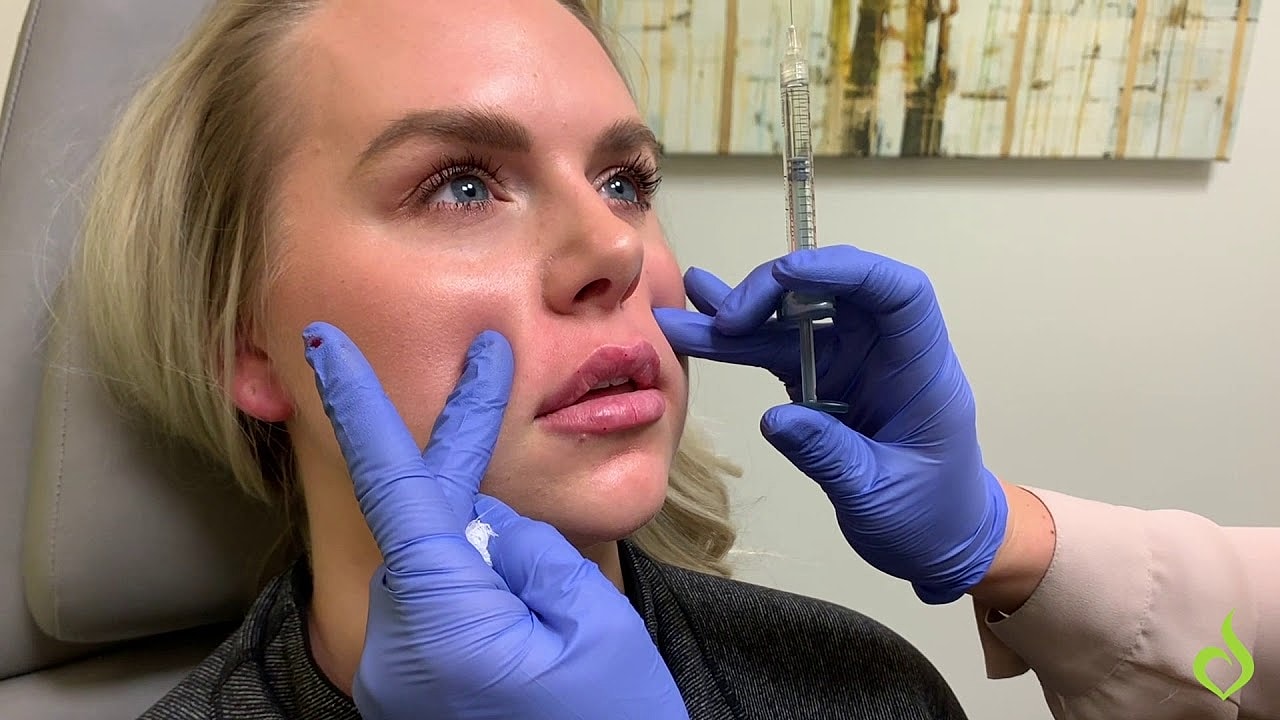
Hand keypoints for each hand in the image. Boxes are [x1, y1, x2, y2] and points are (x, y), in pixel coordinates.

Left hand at [303, 323, 687, 718]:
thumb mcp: (588, 619)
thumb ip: (524, 549)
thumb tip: (485, 523)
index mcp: (441, 616)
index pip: (390, 485)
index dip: (358, 406)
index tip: (324, 346)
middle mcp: (399, 645)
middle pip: (419, 518)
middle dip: (459, 457)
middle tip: (488, 374)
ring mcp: (400, 675)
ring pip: (438, 564)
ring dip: (488, 550)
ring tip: (554, 607)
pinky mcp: (414, 692)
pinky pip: (441, 608)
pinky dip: (480, 588)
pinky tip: (529, 619)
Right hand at [655, 246, 1007, 603]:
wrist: (937, 540)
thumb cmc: (929, 516)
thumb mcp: (877, 495)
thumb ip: (829, 455)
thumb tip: (774, 419)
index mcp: (920, 368)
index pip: (897, 292)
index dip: (845, 269)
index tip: (786, 275)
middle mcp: (885, 351)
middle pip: (835, 291)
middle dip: (776, 292)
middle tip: (724, 319)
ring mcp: (851, 362)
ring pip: (796, 319)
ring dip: (741, 313)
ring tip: (682, 311)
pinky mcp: (822, 380)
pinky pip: (777, 350)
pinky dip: (737, 342)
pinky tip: (695, 323)